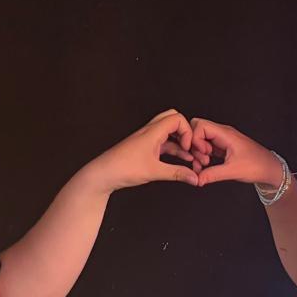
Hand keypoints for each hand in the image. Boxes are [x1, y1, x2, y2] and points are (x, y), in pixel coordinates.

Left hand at [82, 109, 198, 192]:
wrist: (103, 174)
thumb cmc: (123, 168)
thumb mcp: (154, 172)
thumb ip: (177, 173)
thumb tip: (194, 178)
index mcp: (152, 131)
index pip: (177, 118)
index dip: (187, 132)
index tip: (188, 148)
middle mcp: (150, 131)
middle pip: (173, 120)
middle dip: (186, 132)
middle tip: (191, 146)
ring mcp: (147, 139)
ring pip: (169, 133)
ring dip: (180, 142)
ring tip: (191, 157)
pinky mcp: (144, 148)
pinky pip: (163, 144)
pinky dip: (173, 149)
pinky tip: (181, 161)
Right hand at [190, 119, 285, 189]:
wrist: (270, 169)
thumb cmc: (258, 165)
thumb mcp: (233, 171)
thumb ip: (212, 174)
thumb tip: (197, 179)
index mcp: (226, 134)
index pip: (200, 126)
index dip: (195, 139)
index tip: (202, 154)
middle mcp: (223, 133)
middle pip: (198, 129)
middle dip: (194, 144)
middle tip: (201, 159)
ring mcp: (223, 139)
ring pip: (202, 138)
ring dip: (198, 151)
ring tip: (205, 164)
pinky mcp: (223, 147)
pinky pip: (207, 146)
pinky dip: (203, 154)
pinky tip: (207, 165)